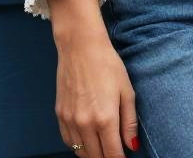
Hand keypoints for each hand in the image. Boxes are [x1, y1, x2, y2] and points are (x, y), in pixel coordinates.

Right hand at [55, 26, 138, 156]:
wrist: (80, 45)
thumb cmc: (107, 64)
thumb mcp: (127, 90)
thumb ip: (130, 122)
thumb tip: (132, 146)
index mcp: (105, 119)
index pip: (113, 156)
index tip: (124, 157)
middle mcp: (85, 124)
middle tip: (114, 150)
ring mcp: (70, 120)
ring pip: (81, 153)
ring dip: (92, 154)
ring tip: (102, 146)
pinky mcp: (60, 114)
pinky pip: (68, 141)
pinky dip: (78, 146)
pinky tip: (86, 138)